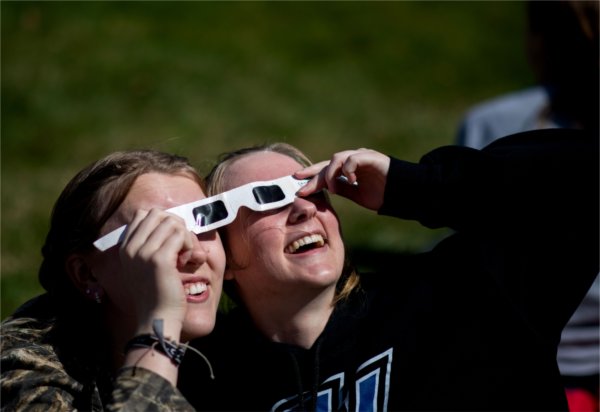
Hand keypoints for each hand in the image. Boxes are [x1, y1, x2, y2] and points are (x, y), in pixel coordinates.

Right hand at [119, 209, 192, 337]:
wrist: (157, 318)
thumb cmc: (157, 294)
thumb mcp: (146, 266)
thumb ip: (151, 245)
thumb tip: (172, 223)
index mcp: (125, 248)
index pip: (142, 215)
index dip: (163, 222)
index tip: (170, 241)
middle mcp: (131, 248)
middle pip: (158, 214)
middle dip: (175, 225)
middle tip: (181, 247)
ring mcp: (144, 253)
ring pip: (172, 222)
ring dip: (184, 236)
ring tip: (183, 256)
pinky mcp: (159, 259)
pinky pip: (180, 235)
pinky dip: (189, 244)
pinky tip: (186, 260)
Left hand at [295, 148, 389, 210]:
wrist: (402, 192)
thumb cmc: (382, 193)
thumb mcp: (356, 194)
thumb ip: (342, 189)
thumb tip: (324, 190)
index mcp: (347, 169)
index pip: (324, 171)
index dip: (311, 178)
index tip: (298, 187)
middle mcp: (351, 161)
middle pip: (326, 164)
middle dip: (313, 174)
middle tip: (301, 184)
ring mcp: (360, 157)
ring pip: (337, 159)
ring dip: (330, 174)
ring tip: (332, 188)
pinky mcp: (370, 156)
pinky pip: (352, 159)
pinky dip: (348, 169)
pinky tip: (351, 181)